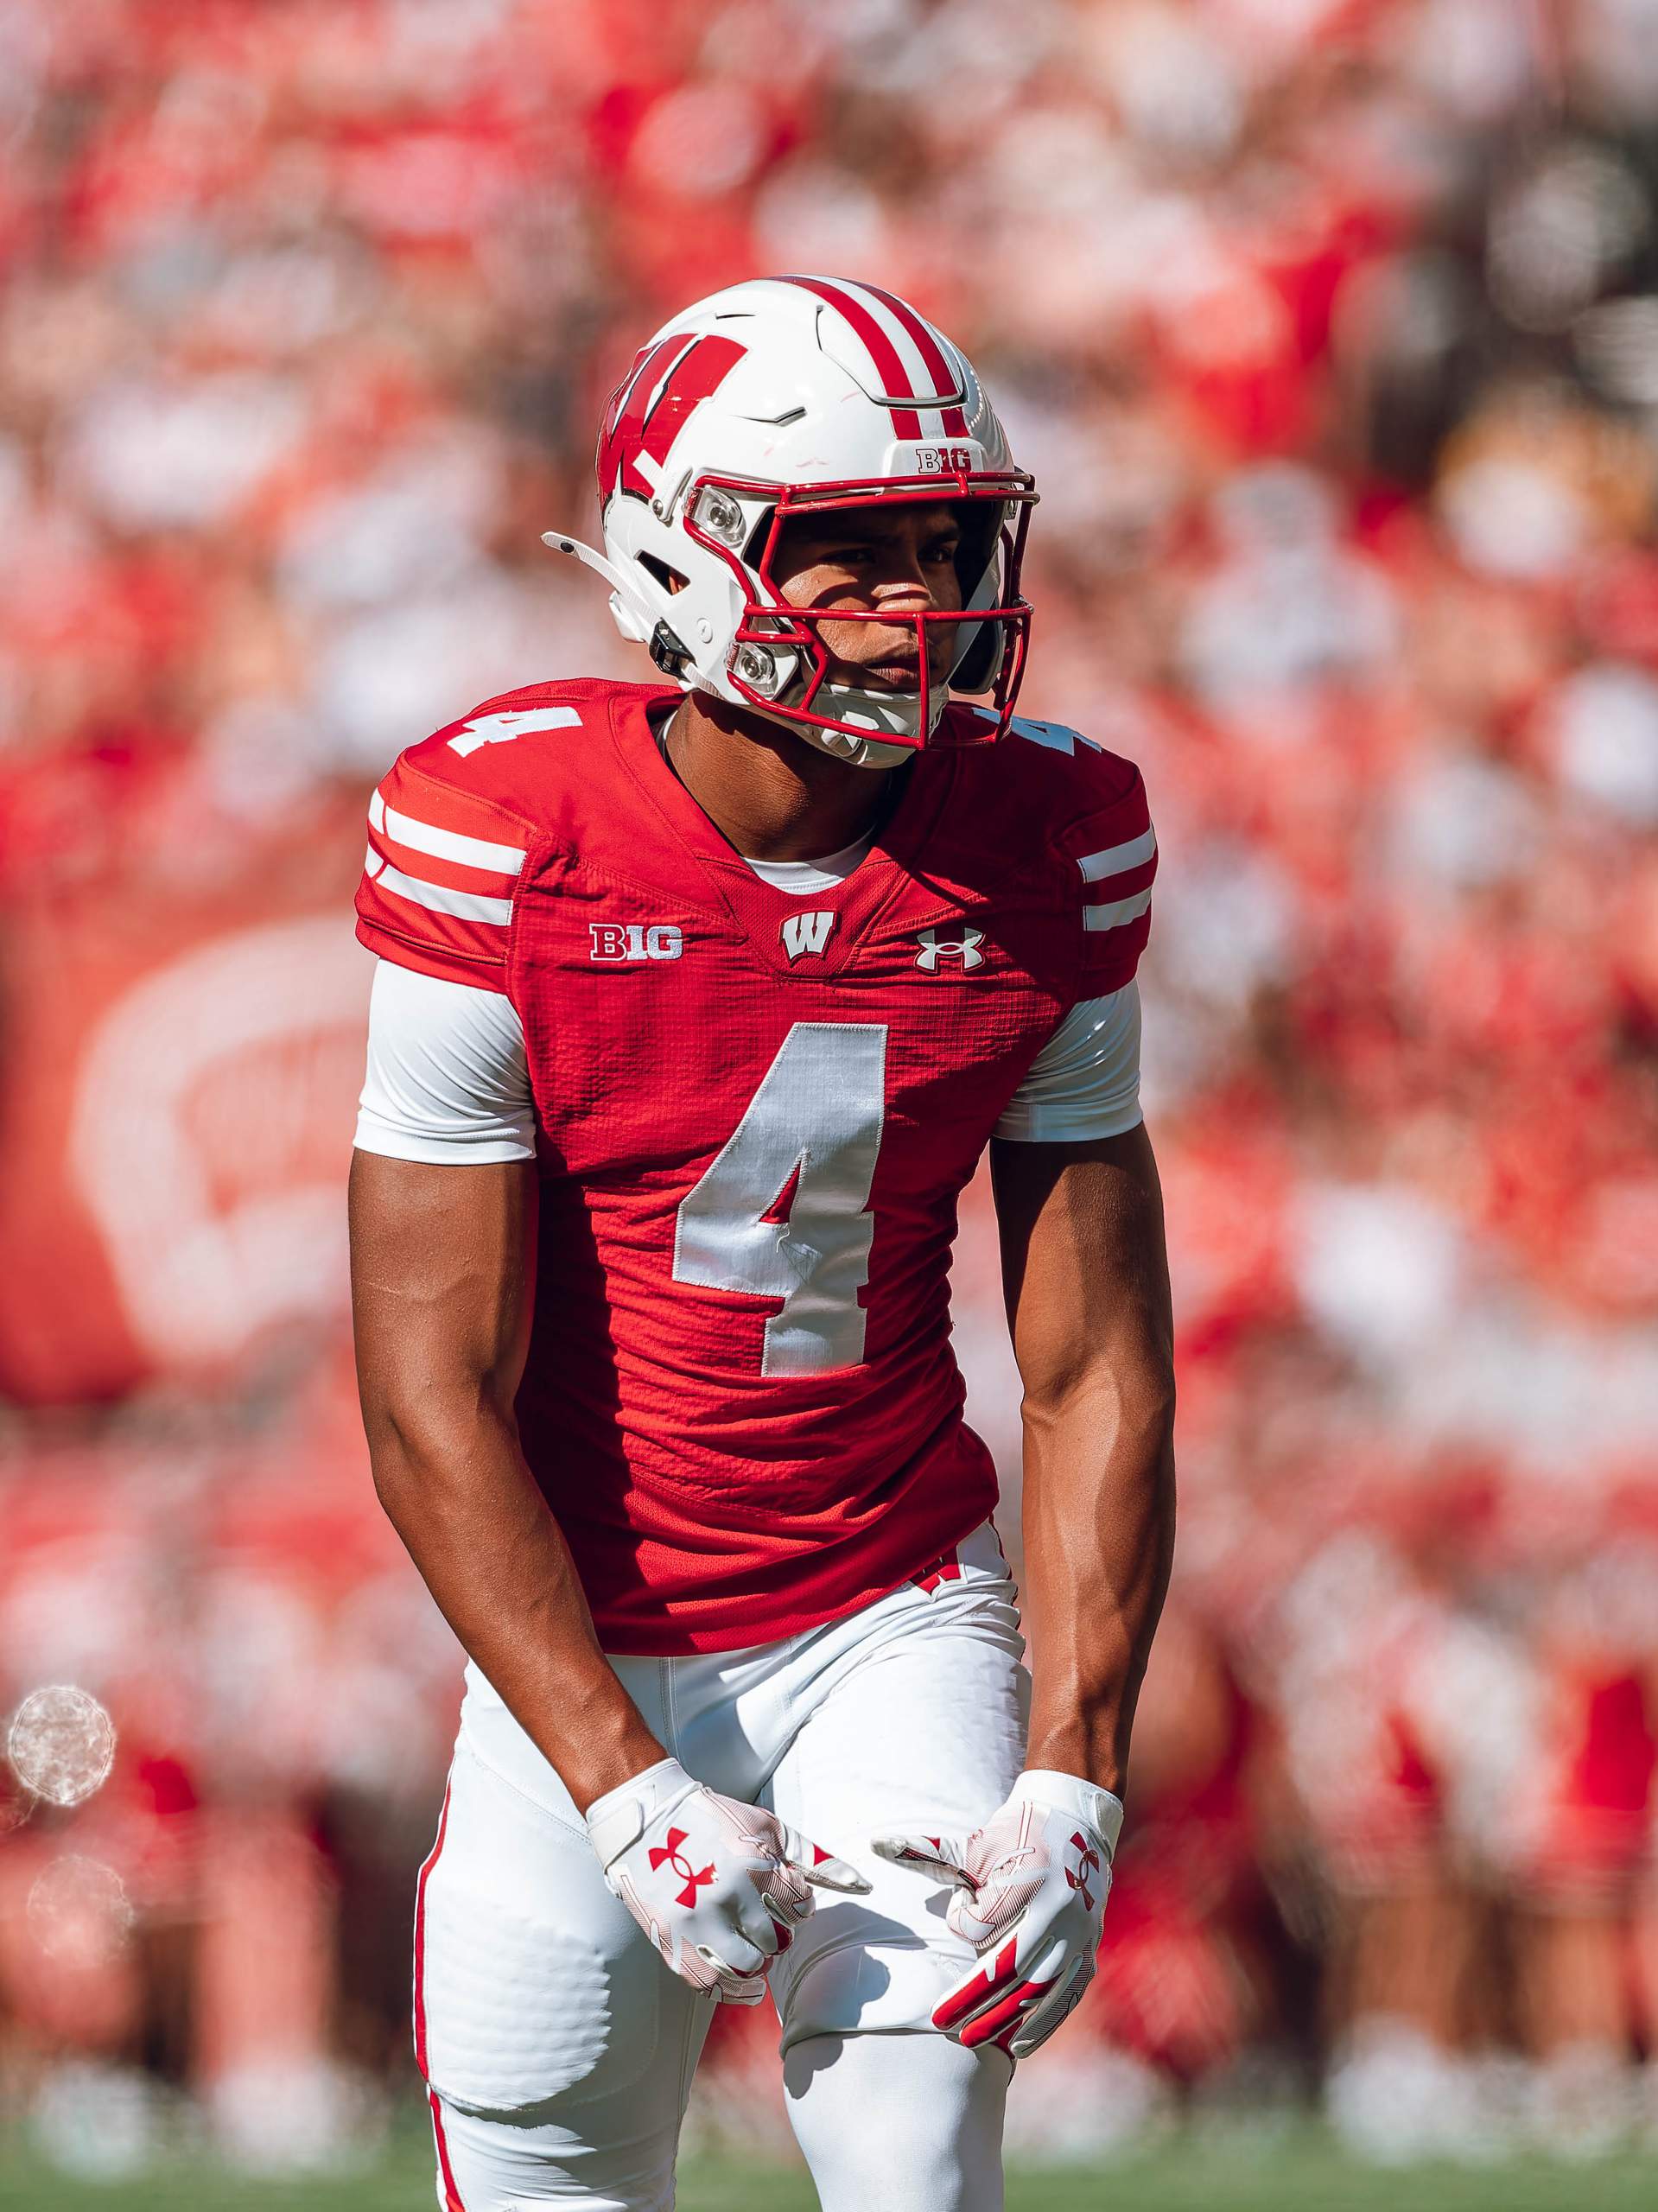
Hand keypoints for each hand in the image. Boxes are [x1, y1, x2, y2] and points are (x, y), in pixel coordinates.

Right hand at [586, 1757, 869, 2002]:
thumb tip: (864, 1885)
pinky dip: (728, 1983)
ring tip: (747, 1942)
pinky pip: (710, 1983)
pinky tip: (732, 1968)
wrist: (649, 1822)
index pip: (800, 1910)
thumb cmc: (717, 1822)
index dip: (796, 1908)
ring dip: (754, 1961)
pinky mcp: (672, 1941)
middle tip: (762, 1921)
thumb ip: (815, 1858)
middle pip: (776, 1942)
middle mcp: (728, 1895)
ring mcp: (697, 1921)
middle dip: (776, 1935)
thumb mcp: (769, 1829)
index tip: (782, 1900)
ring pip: (746, 1968)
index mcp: (756, 1864)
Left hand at [873, 1770, 1121, 2057]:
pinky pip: (1066, 1995)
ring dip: (1005, 2019)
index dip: (962, 1921)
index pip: (984, 1925)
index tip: (960, 1908)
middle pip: (1010, 1966)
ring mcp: (1079, 1934)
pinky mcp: (1090, 1950)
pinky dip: (1042, 2023)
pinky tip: (1018, 2045)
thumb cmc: (1016, 1834)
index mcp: (1028, 1880)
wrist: (1076, 1823)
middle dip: (974, 1999)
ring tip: (971, 2040)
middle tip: (941, 2023)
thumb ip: (929, 1853)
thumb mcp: (976, 1843)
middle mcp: (1058, 1911)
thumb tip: (877, 1844)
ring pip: (1039, 1988)